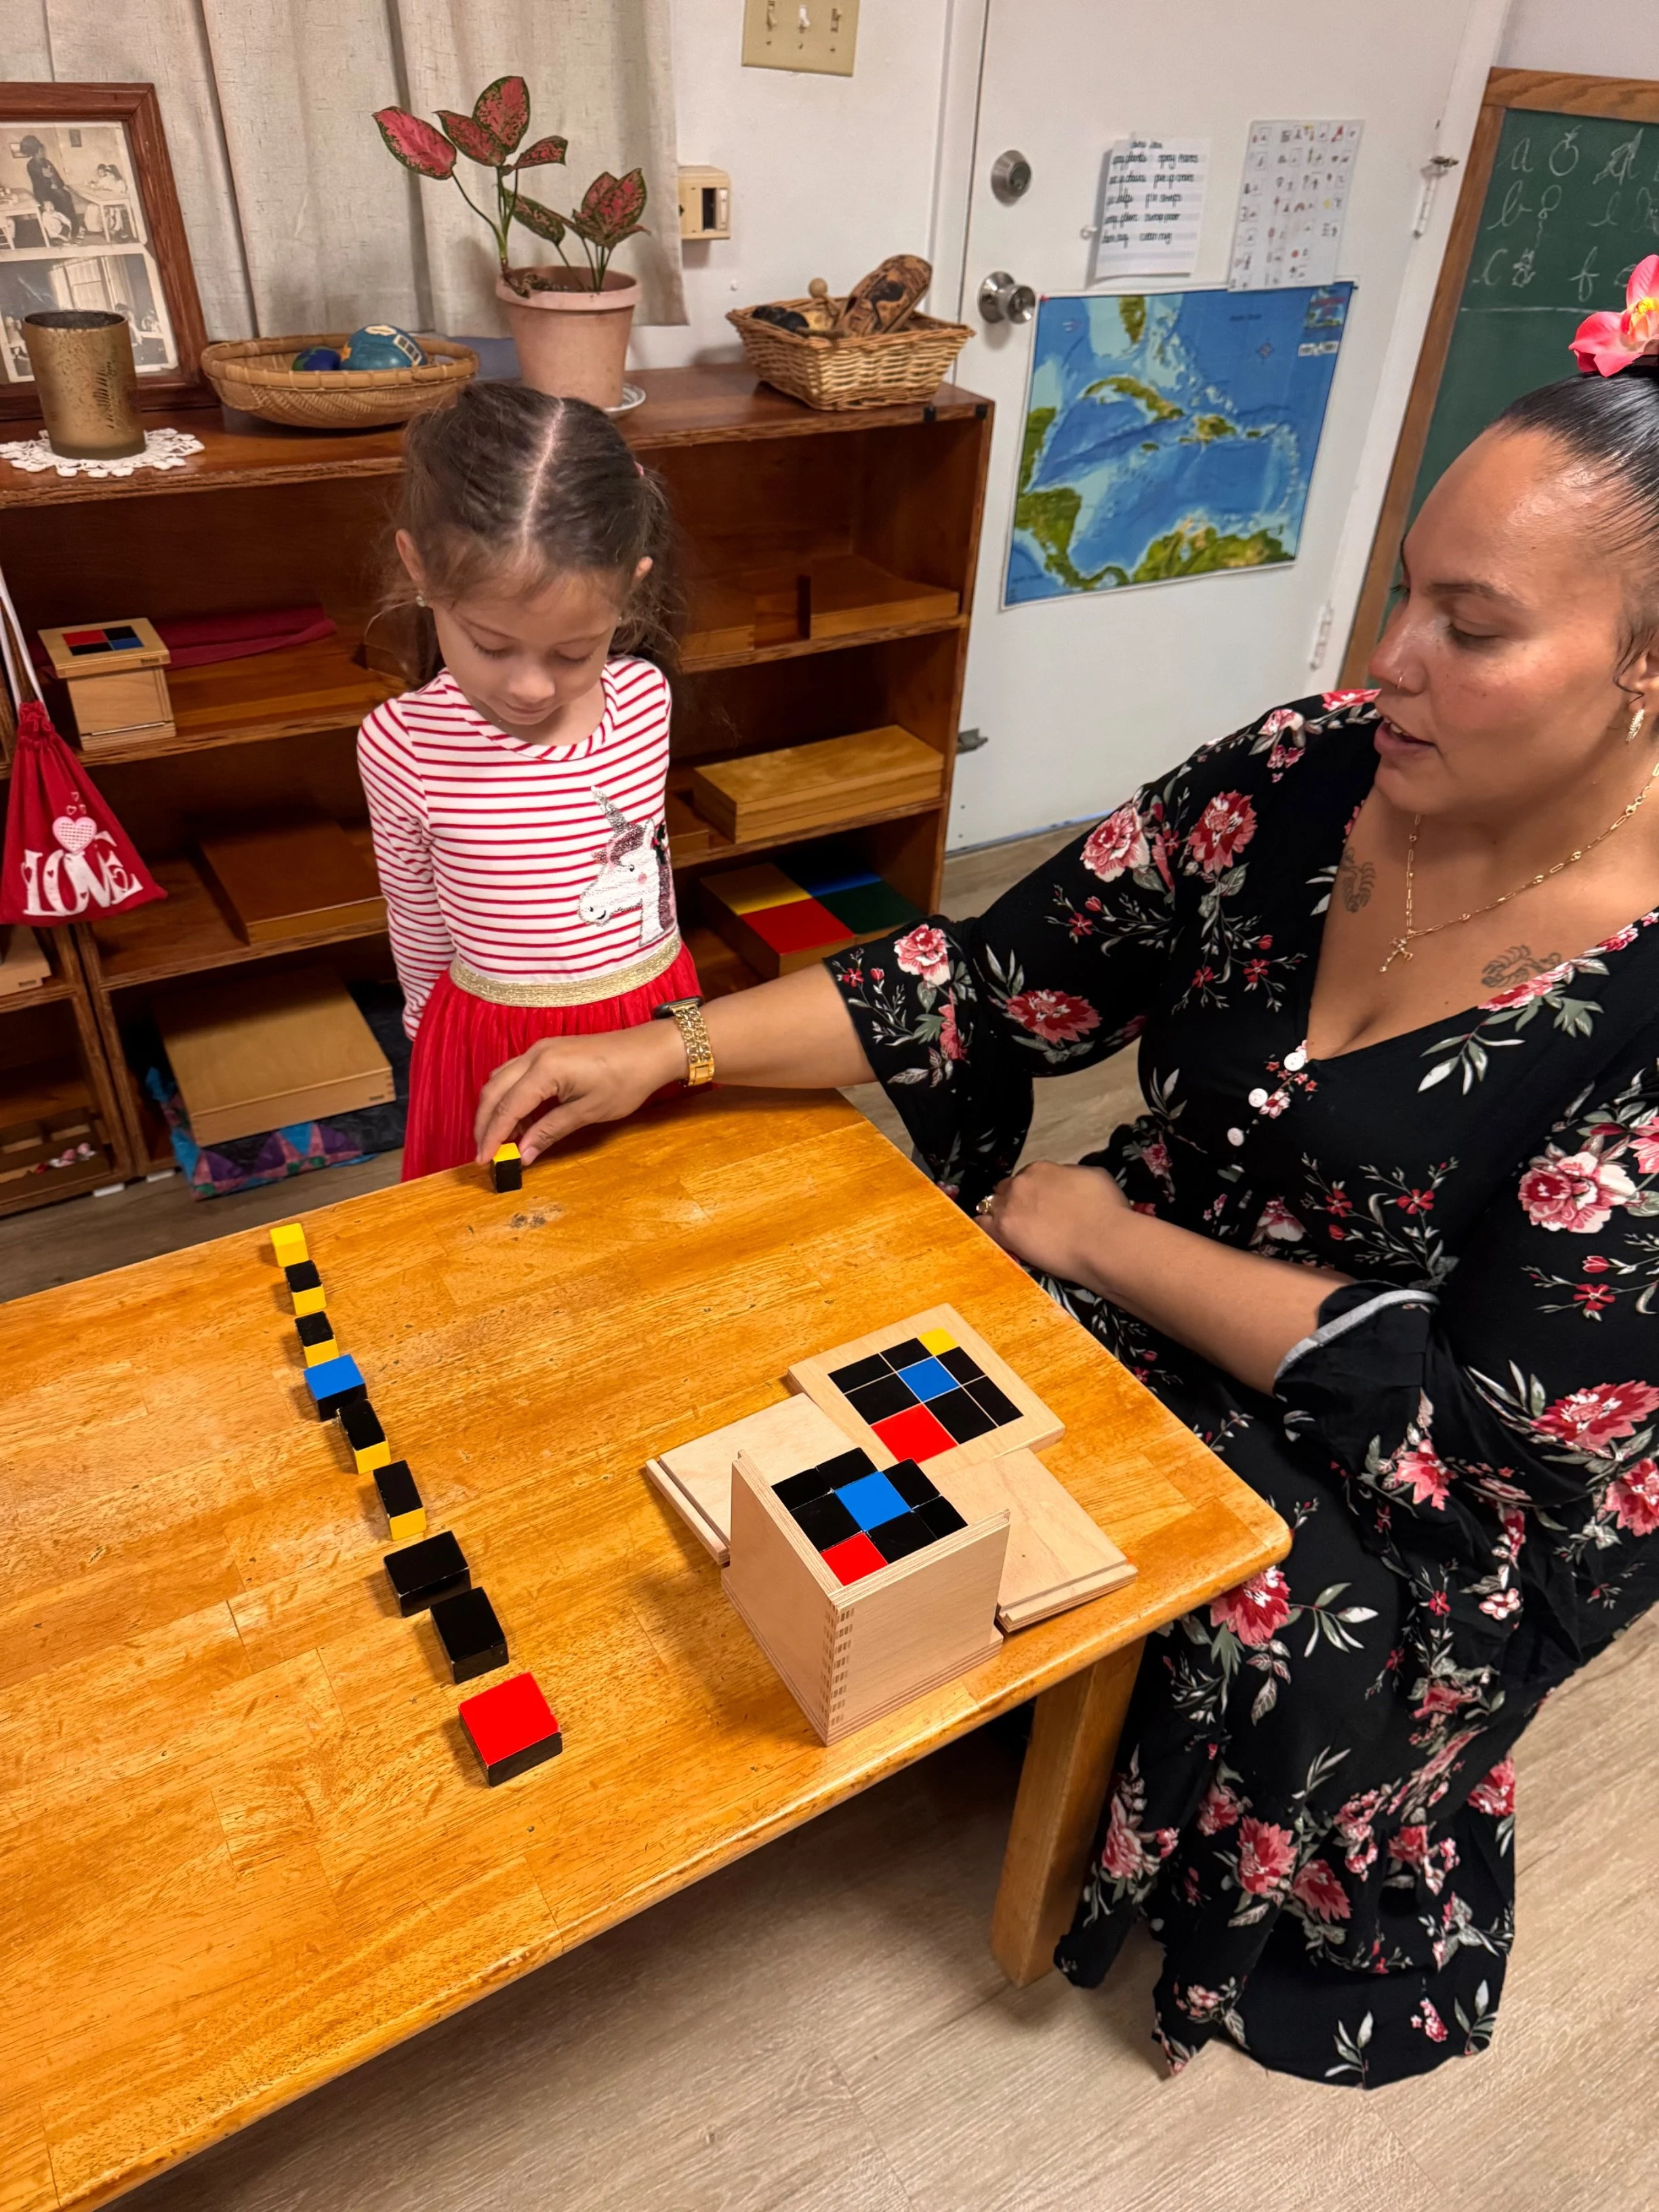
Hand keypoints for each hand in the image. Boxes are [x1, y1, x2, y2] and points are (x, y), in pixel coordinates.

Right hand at [473, 1020, 683, 1164]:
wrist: (649, 1051)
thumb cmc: (625, 1080)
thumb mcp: (587, 1112)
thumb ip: (550, 1131)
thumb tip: (522, 1155)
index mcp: (545, 1069)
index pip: (506, 1107)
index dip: (492, 1136)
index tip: (483, 1160)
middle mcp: (535, 1055)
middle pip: (493, 1091)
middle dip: (484, 1123)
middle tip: (485, 1153)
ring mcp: (539, 1050)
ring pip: (500, 1081)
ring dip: (495, 1110)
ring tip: (501, 1141)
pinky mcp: (546, 1052)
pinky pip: (515, 1075)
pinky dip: (509, 1098)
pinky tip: (520, 1120)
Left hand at [975, 1160, 1135, 1290]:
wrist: (1102, 1240)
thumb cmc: (1107, 1210)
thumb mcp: (1095, 1176)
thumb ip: (1073, 1174)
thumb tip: (1069, 1179)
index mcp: (1041, 1168)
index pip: (1029, 1176)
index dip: (1035, 1190)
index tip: (1043, 1203)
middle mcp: (1021, 1183)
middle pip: (1008, 1189)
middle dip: (1016, 1200)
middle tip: (1031, 1218)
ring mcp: (1009, 1207)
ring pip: (991, 1205)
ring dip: (1000, 1214)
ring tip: (1014, 1230)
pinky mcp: (1003, 1232)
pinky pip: (981, 1226)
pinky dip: (985, 1229)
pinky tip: (994, 1237)